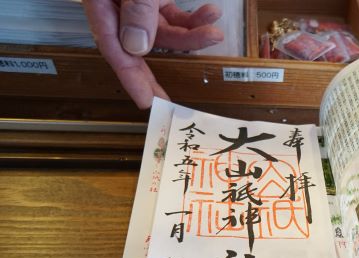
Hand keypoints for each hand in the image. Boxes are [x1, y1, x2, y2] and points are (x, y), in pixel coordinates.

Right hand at [82, 0, 223, 108]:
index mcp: (100, 5)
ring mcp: (136, 4)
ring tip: (214, 33)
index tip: (146, 103)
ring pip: (163, 32)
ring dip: (192, 35)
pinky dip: (192, 17)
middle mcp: (117, 8)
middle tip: (172, 103)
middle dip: (157, 76)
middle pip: (138, 50)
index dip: (130, 80)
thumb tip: (138, 46)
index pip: (114, 50)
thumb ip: (136, 8)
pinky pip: (172, 14)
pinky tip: (211, 13)